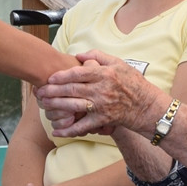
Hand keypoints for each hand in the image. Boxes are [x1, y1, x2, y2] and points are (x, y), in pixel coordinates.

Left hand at [36, 49, 166, 137]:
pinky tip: (56, 130)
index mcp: (104, 74)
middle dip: (53, 91)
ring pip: (74, 106)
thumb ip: (98, 56)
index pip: (78, 73)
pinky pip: (82, 126)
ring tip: (44, 105)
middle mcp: (101, 90)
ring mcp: (101, 106)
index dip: (62, 75)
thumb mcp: (119, 63)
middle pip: (72, 90)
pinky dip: (68, 129)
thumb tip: (79, 55)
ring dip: (57, 106)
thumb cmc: (132, 82)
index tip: (50, 77)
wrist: (147, 106)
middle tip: (40, 92)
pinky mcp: (103, 120)